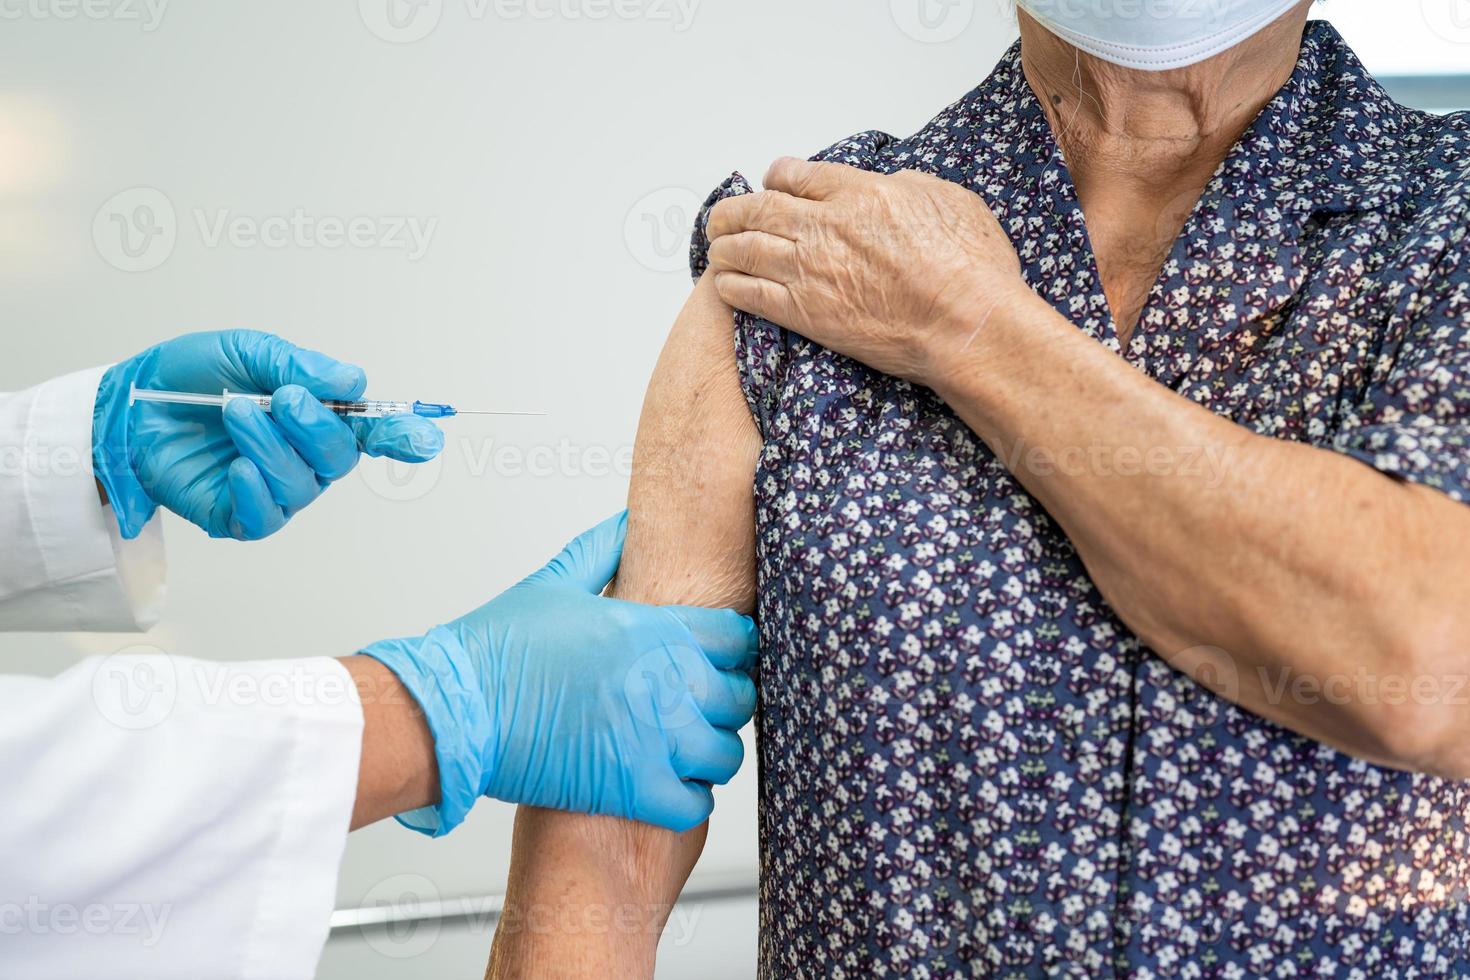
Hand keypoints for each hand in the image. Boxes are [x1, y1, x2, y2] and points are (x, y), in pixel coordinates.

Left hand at [93, 330, 444, 539]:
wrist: (129, 404)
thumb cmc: (189, 375)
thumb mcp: (245, 351)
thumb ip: (299, 365)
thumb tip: (352, 380)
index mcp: (318, 415)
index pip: (373, 430)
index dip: (403, 435)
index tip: (425, 438)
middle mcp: (306, 457)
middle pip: (339, 456)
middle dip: (315, 427)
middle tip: (281, 398)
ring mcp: (276, 489)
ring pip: (301, 483)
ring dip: (271, 446)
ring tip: (235, 413)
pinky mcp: (241, 515)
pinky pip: (267, 517)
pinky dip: (257, 491)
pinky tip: (238, 466)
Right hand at [361, 512, 758, 835]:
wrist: (453, 710)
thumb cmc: (496, 649)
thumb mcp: (554, 583)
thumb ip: (602, 550)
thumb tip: (628, 521)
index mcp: (652, 629)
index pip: (737, 637)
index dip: (733, 648)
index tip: (718, 658)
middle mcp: (664, 683)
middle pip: (739, 696)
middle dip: (724, 700)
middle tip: (698, 705)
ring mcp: (653, 740)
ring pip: (725, 754)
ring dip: (710, 752)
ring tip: (686, 750)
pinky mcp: (633, 789)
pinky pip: (695, 803)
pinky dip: (688, 799)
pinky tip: (667, 786)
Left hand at [706, 158, 1029, 388]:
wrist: (965, 324)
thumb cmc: (971, 269)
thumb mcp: (950, 201)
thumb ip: (911, 187)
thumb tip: (893, 185)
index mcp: (861, 192)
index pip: (798, 176)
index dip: (778, 178)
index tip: (771, 182)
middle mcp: (826, 226)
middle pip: (760, 209)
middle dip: (734, 210)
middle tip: (722, 216)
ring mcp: (812, 271)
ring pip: (747, 248)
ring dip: (725, 246)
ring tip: (716, 247)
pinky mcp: (807, 314)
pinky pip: (753, 295)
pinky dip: (732, 286)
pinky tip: (723, 285)